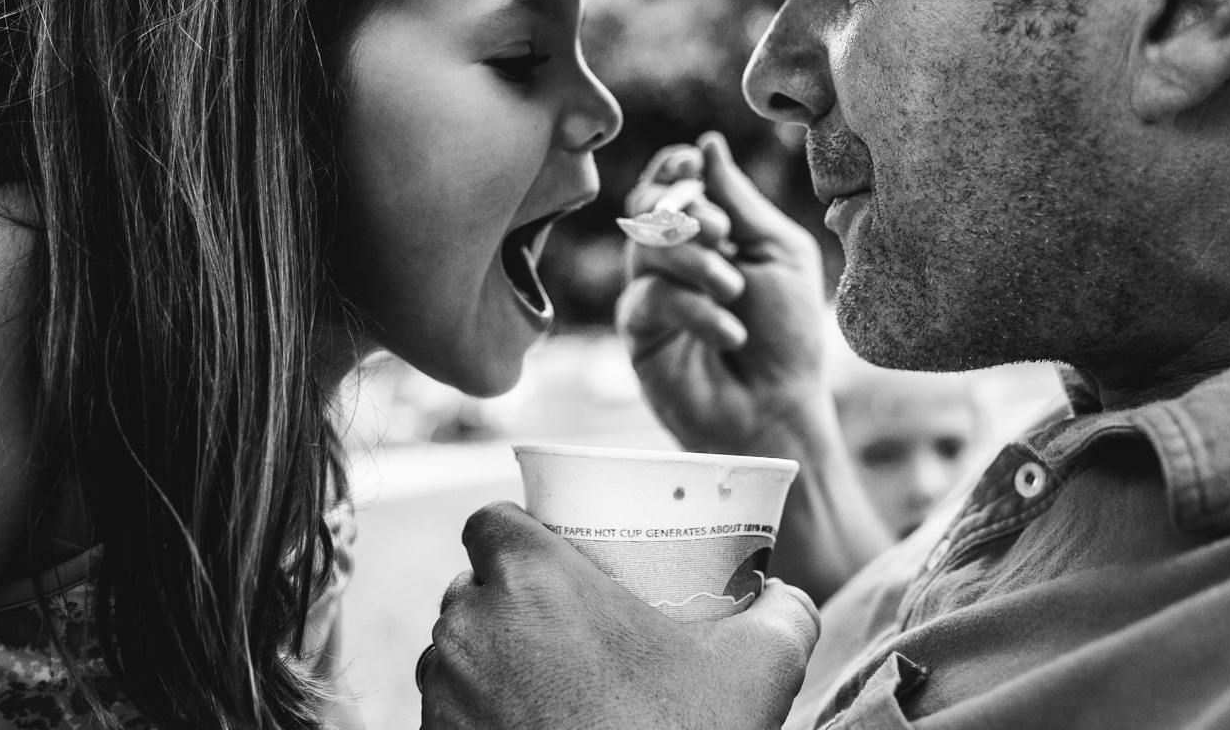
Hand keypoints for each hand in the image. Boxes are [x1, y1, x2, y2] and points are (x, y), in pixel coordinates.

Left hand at [419, 502, 819, 729]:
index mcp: (528, 577)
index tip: (560, 555)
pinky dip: (480, 710)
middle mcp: (468, 626)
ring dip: (491, 653)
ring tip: (550, 677)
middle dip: (509, 596)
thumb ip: (784, 615)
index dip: (520, 531)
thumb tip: (787, 598)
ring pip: (454, 648)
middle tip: (569, 620)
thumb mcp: (758, 669)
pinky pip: (447, 707)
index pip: (489, 521)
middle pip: (473, 585)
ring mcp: (442, 691)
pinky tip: (532, 725)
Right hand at [616, 131, 830, 456]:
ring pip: (644, 247)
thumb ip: (740, 201)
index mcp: (711, 232)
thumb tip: (706, 143)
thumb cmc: (788, 335)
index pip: (675, 182)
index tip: (690, 165)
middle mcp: (675, 258)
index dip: (675, 168)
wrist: (780, 409)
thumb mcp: (777, 254)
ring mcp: (652, 294)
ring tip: (734, 290)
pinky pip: (647, 298)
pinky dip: (693, 310)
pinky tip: (729, 333)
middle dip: (681, 209)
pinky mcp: (638, 333)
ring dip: (695, 261)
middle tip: (720, 232)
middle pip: (645, 206)